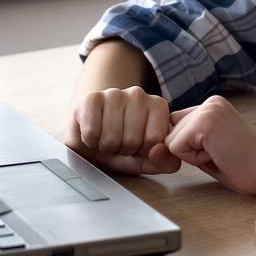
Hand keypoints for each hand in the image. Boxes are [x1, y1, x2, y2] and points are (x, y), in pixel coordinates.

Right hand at [66, 86, 180, 174]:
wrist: (93, 135)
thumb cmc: (122, 145)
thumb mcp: (147, 159)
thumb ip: (165, 161)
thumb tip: (158, 151)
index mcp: (158, 106)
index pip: (155, 140)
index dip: (143, 151)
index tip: (138, 146)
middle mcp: (138, 94)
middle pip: (132, 140)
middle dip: (123, 150)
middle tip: (119, 143)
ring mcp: (114, 93)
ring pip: (111, 138)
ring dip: (106, 147)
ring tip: (107, 138)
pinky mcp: (91, 98)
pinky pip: (92, 132)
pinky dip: (90, 141)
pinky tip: (94, 133)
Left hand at [165, 95, 255, 195]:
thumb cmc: (242, 166)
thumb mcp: (206, 150)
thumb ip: (181, 144)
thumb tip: (151, 147)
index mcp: (212, 105)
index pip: (176, 127)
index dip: (189, 147)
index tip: (218, 151)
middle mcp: (209, 102)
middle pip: (171, 132)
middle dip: (188, 151)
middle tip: (220, 154)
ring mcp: (207, 109)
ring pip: (172, 140)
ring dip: (191, 155)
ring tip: (219, 154)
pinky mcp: (204, 122)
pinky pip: (176, 147)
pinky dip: (193, 158)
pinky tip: (217, 155)